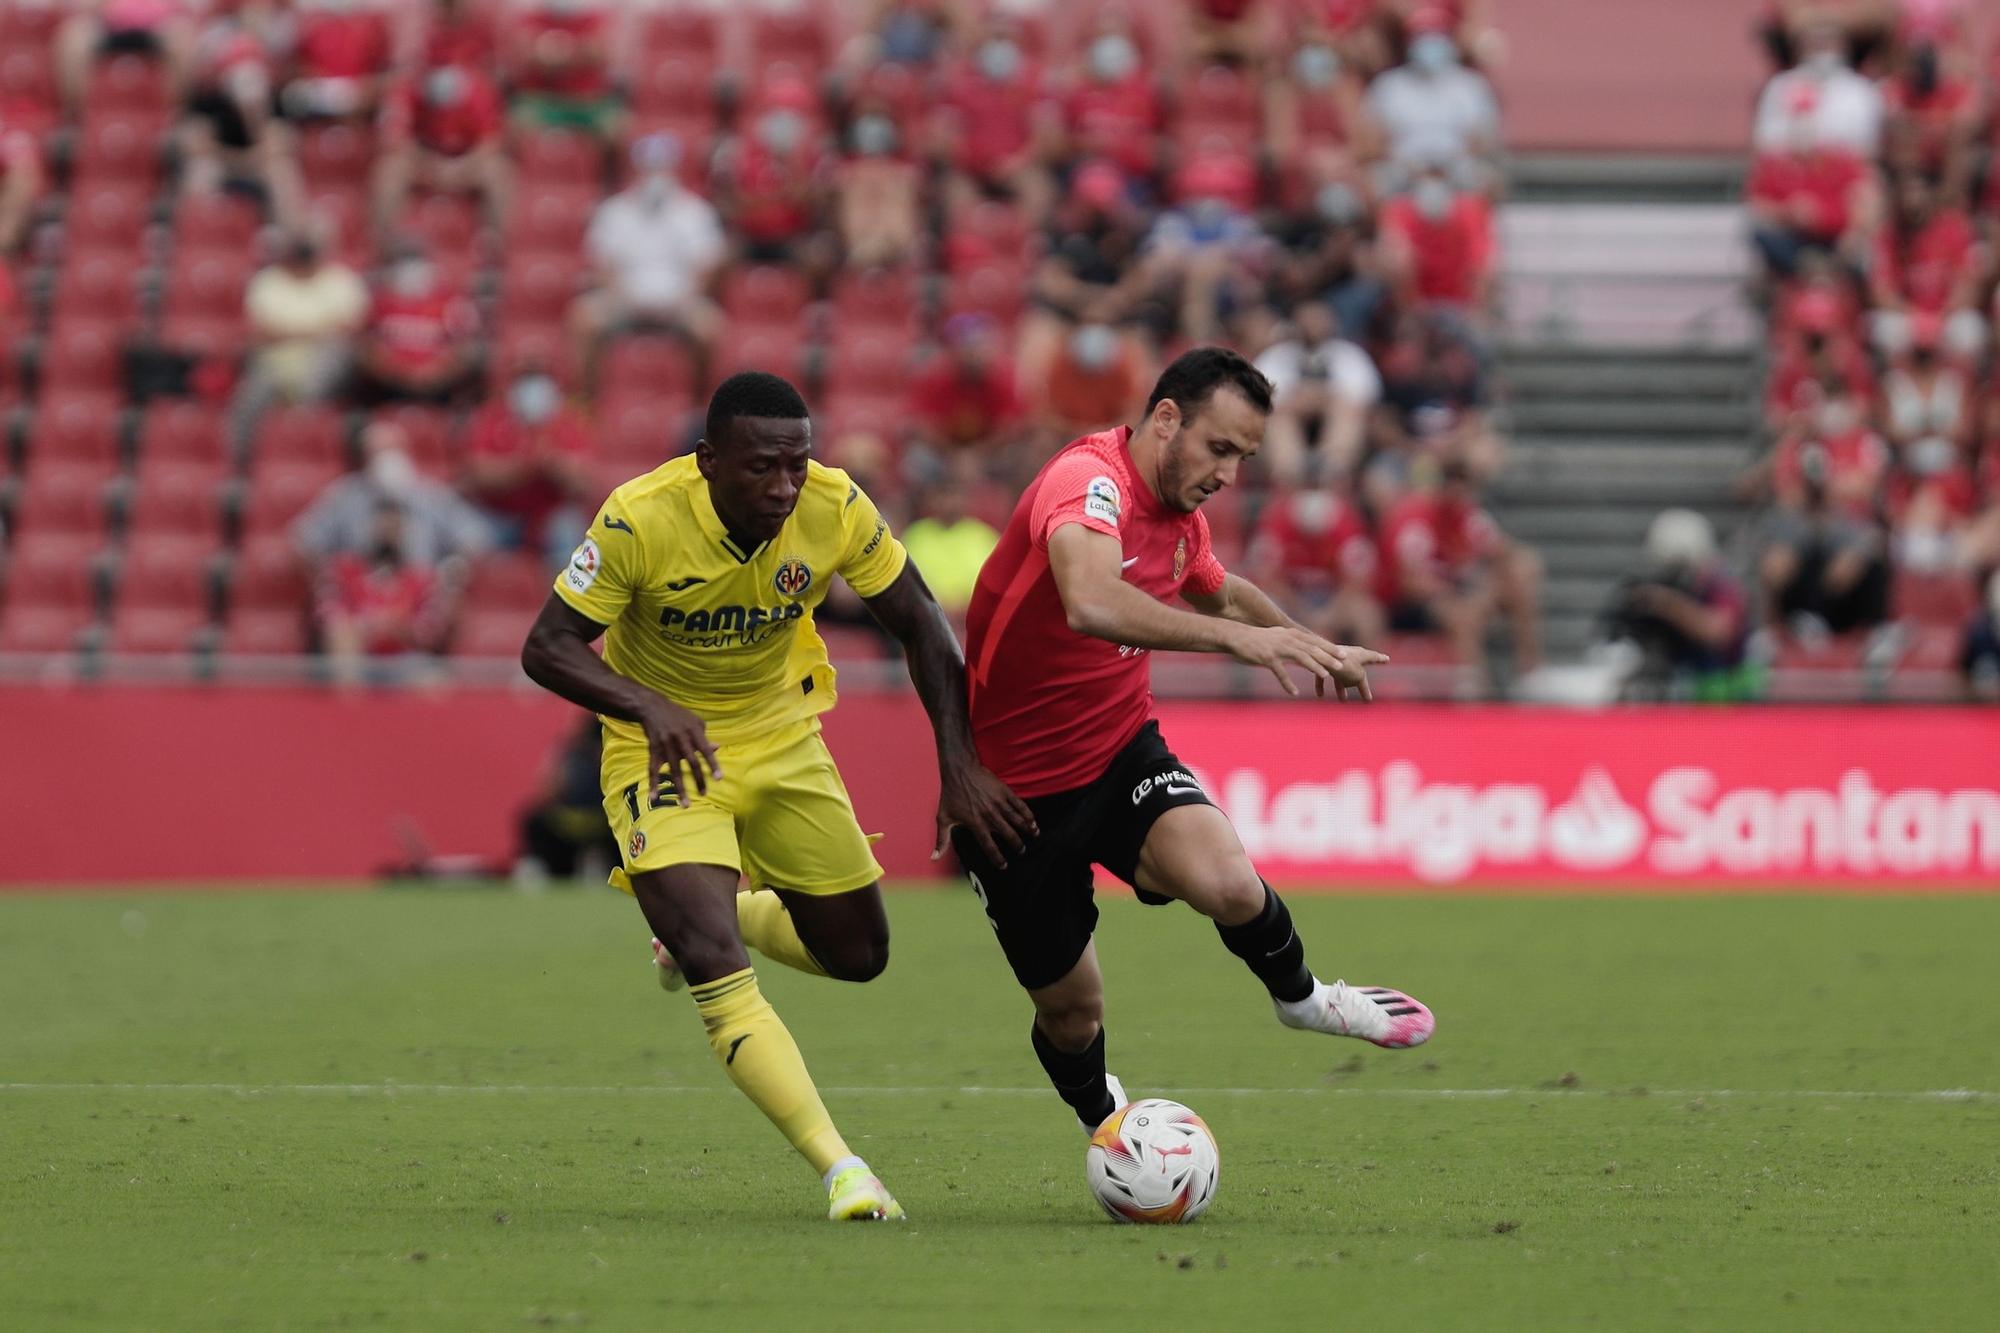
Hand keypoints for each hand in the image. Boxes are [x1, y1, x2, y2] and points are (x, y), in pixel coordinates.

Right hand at [636, 695, 720, 806]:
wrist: (653, 708)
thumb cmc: (679, 716)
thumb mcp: (695, 722)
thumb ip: (705, 737)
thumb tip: (717, 748)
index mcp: (693, 732)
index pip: (705, 750)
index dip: (712, 764)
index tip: (719, 778)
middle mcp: (680, 739)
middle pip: (690, 762)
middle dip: (698, 779)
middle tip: (704, 794)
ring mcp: (666, 746)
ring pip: (673, 770)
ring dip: (680, 788)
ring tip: (685, 804)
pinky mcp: (653, 751)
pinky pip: (653, 770)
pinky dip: (653, 783)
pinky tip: (654, 797)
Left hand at [933, 761, 1038, 868]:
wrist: (960, 770)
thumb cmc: (950, 795)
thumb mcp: (943, 818)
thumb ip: (941, 840)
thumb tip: (934, 858)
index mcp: (975, 823)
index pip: (989, 846)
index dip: (997, 858)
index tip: (1004, 866)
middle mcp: (989, 815)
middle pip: (1008, 834)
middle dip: (1017, 845)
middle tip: (1021, 851)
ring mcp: (998, 803)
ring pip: (1017, 820)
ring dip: (1027, 830)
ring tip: (1034, 836)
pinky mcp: (1004, 792)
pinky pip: (1020, 805)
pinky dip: (1028, 814)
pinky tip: (1033, 821)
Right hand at [1225, 623, 1366, 697]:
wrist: (1236, 637)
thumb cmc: (1257, 639)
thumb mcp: (1278, 636)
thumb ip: (1292, 640)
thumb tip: (1305, 644)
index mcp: (1291, 634)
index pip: (1315, 641)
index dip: (1330, 648)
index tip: (1344, 654)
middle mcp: (1287, 639)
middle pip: (1312, 649)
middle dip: (1329, 658)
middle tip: (1342, 666)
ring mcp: (1278, 648)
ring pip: (1301, 658)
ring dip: (1315, 667)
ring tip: (1326, 676)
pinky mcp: (1267, 658)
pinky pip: (1280, 672)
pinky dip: (1287, 683)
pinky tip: (1294, 693)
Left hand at [1322, 640, 1388, 701]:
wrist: (1323, 658)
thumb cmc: (1346, 666)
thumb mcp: (1359, 676)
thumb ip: (1358, 681)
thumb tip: (1350, 683)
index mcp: (1362, 655)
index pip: (1374, 658)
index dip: (1381, 659)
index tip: (1387, 659)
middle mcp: (1349, 655)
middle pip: (1357, 671)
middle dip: (1359, 683)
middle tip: (1366, 692)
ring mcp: (1335, 658)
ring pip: (1340, 676)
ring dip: (1341, 689)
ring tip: (1343, 700)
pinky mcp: (1322, 662)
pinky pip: (1323, 675)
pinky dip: (1322, 685)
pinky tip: (1320, 695)